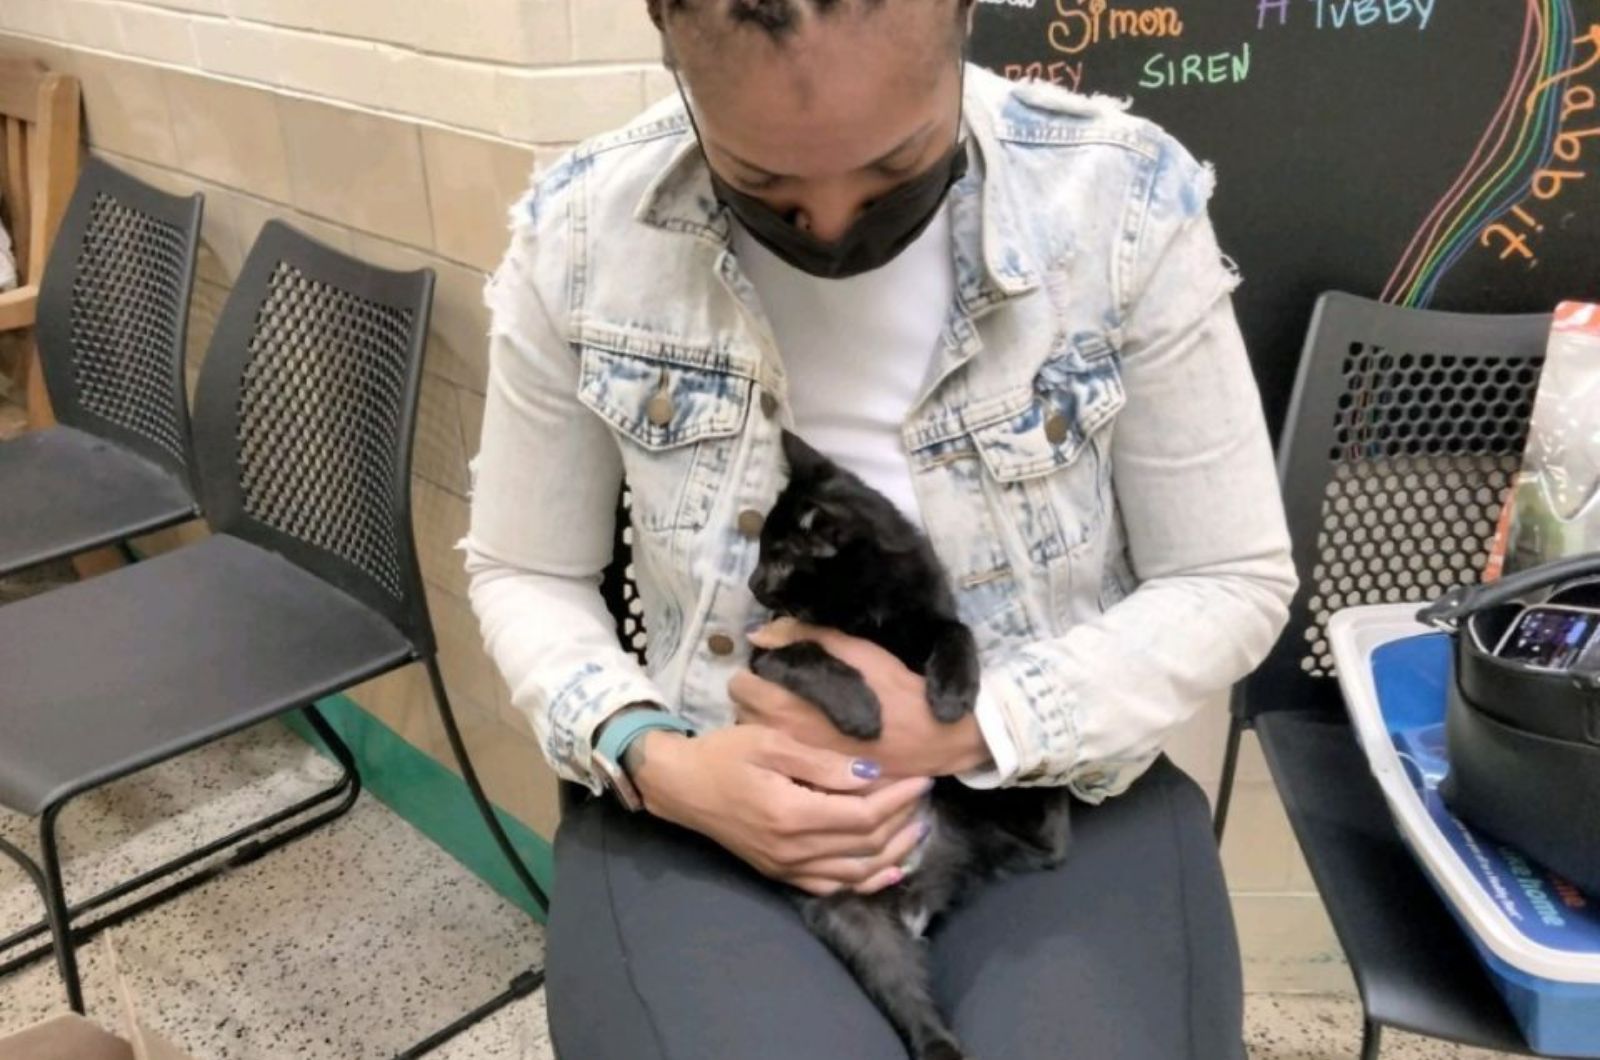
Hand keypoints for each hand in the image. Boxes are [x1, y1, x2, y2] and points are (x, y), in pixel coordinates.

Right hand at [627, 726, 931, 896]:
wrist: (680, 785)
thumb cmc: (724, 753)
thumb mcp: (771, 742)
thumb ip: (823, 763)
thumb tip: (871, 774)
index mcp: (791, 814)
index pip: (863, 815)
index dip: (898, 799)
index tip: (922, 779)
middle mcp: (791, 850)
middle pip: (866, 845)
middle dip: (903, 821)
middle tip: (925, 797)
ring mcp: (786, 867)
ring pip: (856, 873)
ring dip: (893, 853)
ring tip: (919, 828)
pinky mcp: (780, 873)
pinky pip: (833, 887)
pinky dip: (866, 881)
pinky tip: (889, 869)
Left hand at [732, 618, 992, 777]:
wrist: (932, 740)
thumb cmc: (894, 692)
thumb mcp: (855, 651)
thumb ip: (803, 637)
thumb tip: (758, 634)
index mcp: (787, 706)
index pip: (740, 686)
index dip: (753, 674)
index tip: (772, 670)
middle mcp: (783, 740)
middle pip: (744, 713)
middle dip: (755, 699)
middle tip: (779, 690)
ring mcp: (797, 764)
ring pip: (761, 738)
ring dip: (766, 723)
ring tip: (793, 714)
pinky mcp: (814, 781)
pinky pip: (782, 759)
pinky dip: (785, 747)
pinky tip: (806, 739)